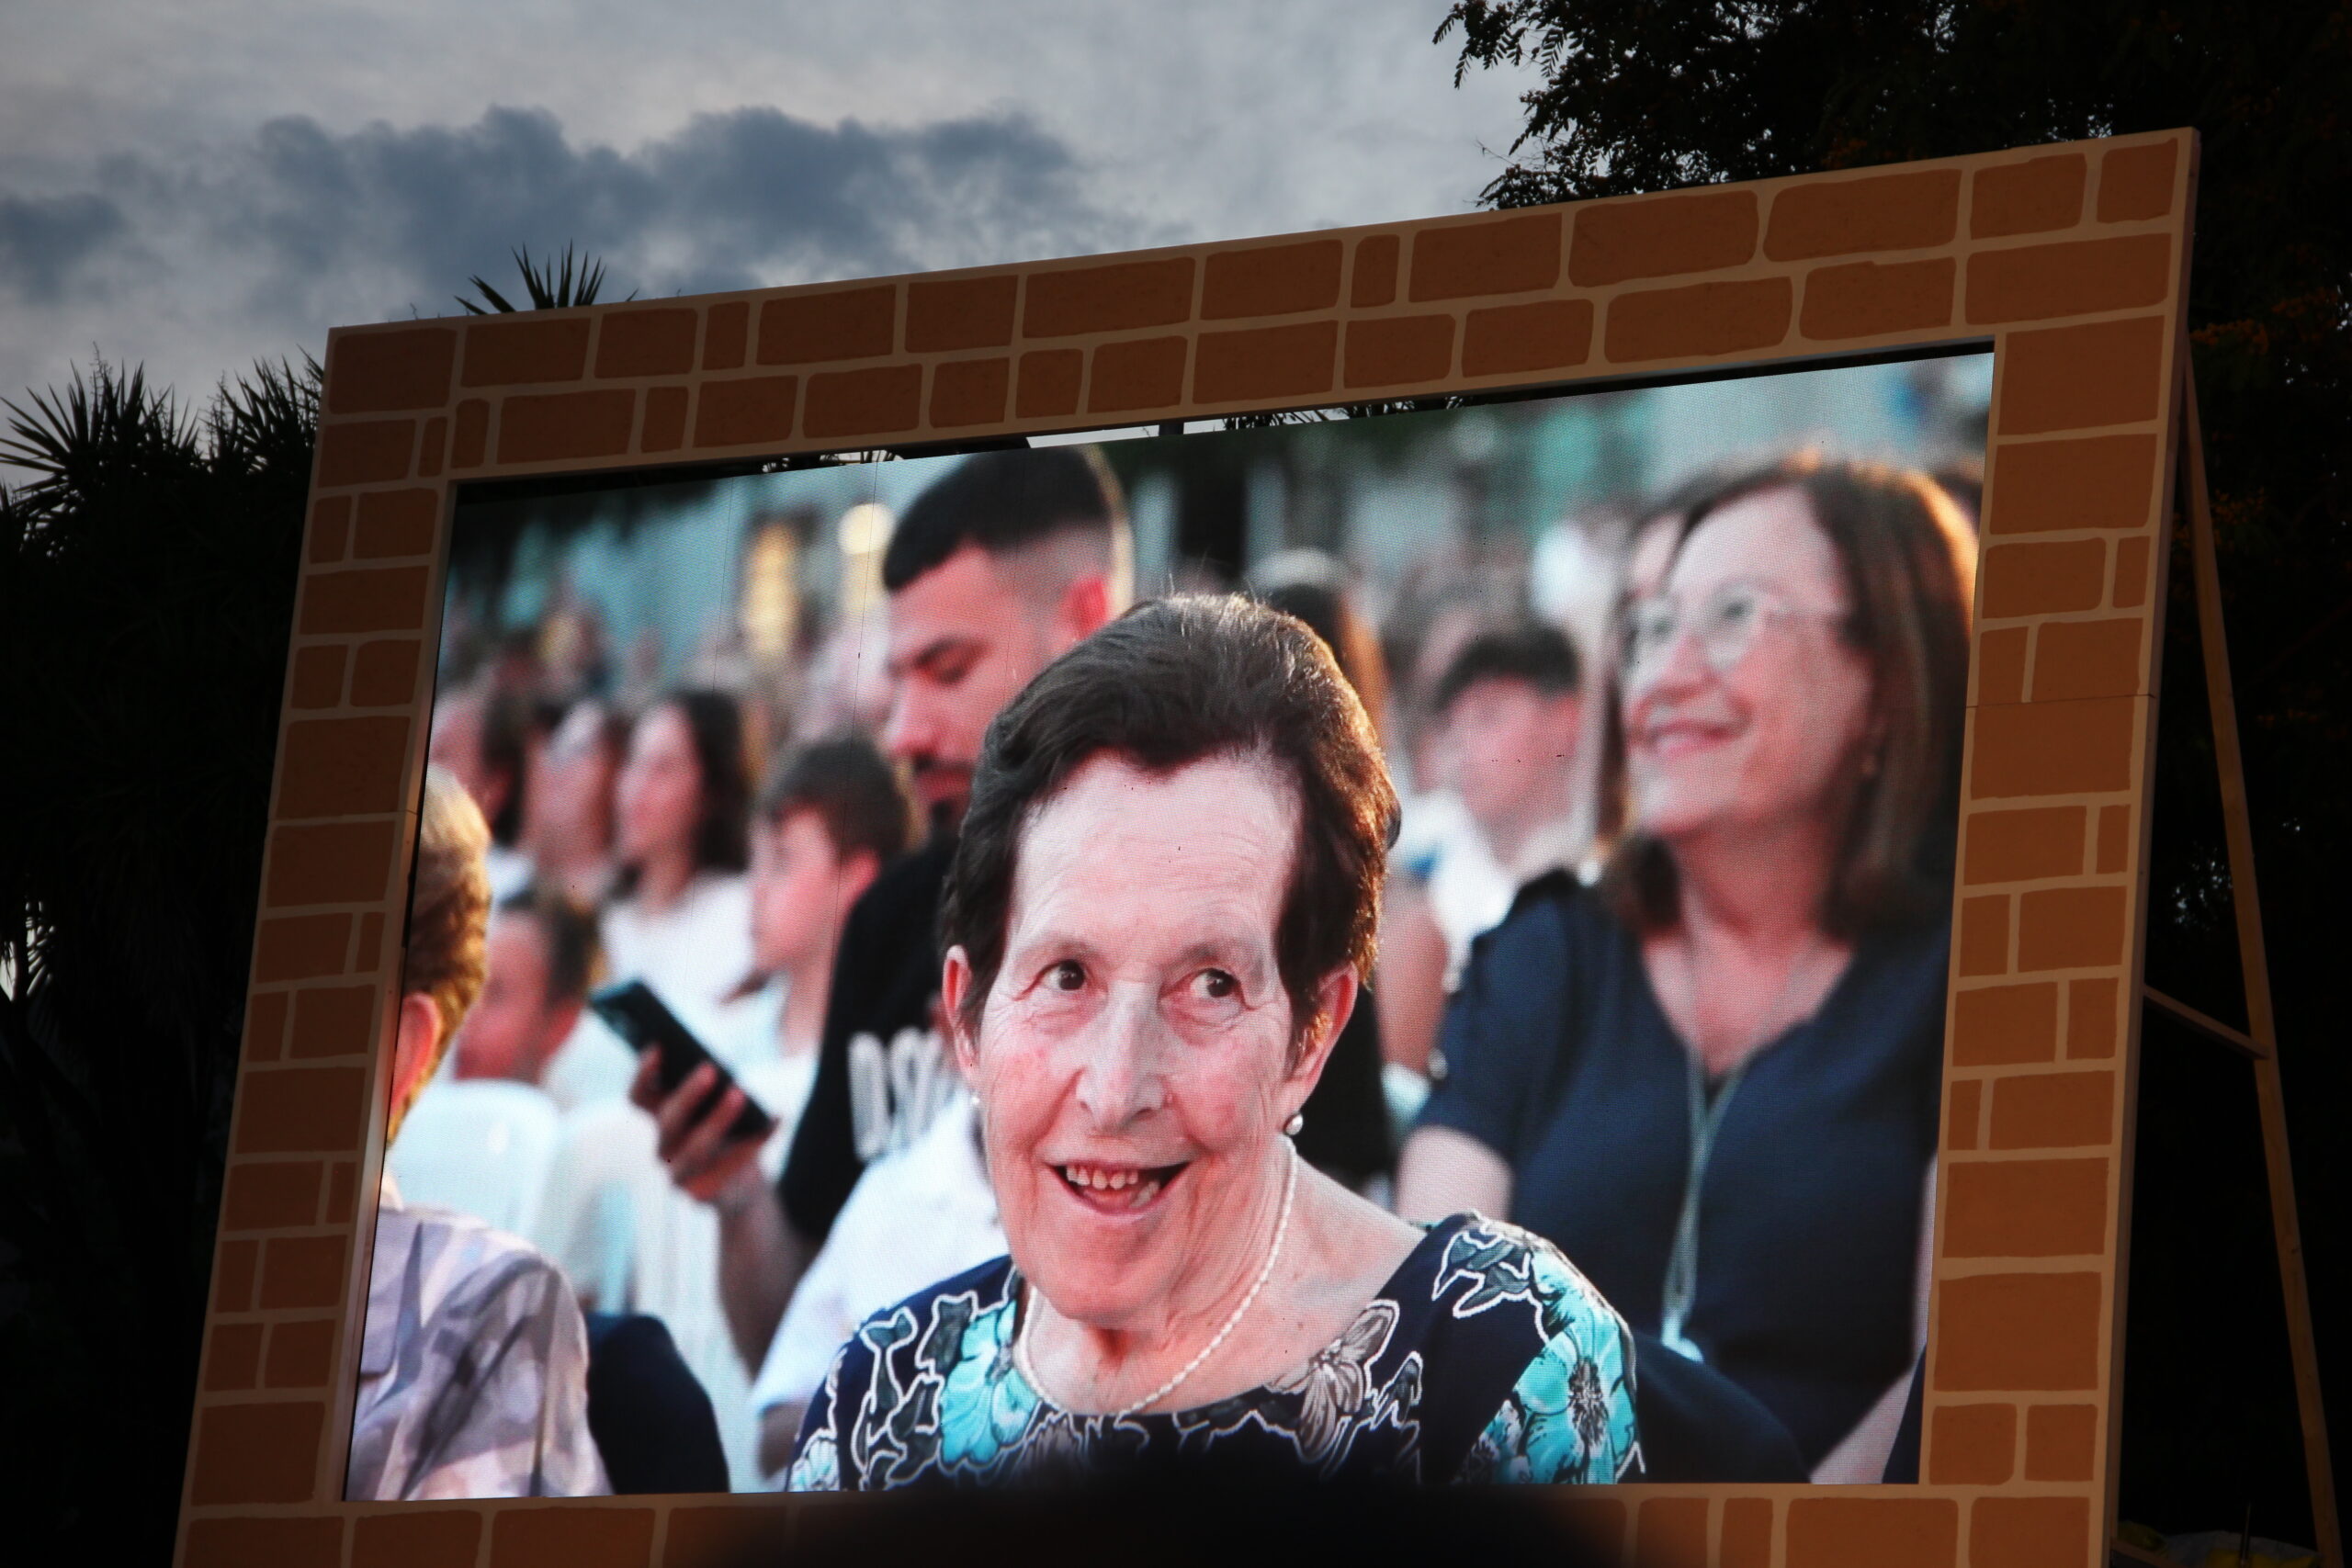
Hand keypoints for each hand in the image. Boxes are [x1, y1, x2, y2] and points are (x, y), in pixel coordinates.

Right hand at [627, 1050, 773, 1209]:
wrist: (740, 1187)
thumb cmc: (730, 1134)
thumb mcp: (721, 1107)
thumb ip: (717, 1090)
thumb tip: (729, 1074)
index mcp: (661, 1118)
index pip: (640, 1096)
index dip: (644, 1073)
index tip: (659, 1047)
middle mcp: (663, 1145)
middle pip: (668, 1119)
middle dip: (688, 1093)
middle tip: (711, 1069)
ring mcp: (677, 1173)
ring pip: (695, 1147)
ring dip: (718, 1119)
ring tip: (740, 1094)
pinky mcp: (699, 1194)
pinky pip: (727, 1167)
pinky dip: (754, 1142)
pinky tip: (775, 1120)